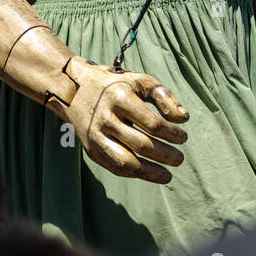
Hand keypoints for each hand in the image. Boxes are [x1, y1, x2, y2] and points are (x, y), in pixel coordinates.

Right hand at [62, 58, 187, 183]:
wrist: (71, 89)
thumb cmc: (113, 84)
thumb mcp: (138, 80)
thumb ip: (163, 96)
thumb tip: (183, 119)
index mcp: (119, 97)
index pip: (152, 123)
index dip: (172, 134)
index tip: (183, 137)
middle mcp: (105, 118)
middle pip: (141, 144)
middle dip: (165, 155)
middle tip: (180, 159)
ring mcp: (96, 136)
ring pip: (126, 162)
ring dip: (151, 172)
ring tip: (168, 175)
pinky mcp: (91, 150)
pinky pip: (115, 168)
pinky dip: (135, 173)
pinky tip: (150, 172)